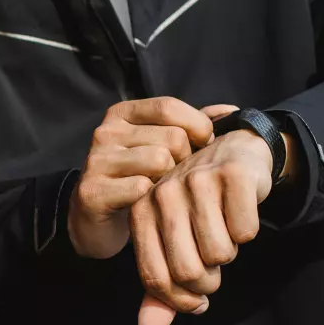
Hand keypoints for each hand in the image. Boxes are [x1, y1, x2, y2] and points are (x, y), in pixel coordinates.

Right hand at [69, 99, 215, 258]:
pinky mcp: (92, 190)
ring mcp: (96, 161)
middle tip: (176, 176)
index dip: (197, 126)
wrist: (95, 217)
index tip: (203, 146)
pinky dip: (151, 200)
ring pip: (159, 161)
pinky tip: (146, 204)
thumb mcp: (162, 145)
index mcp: (121, 114)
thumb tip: (231, 111)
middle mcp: (105, 132)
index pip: (168, 107)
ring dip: (168, 181)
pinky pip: (141, 189)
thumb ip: (193, 126)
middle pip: (170, 137)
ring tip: (161, 189)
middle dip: (184, 160)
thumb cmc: (138, 176)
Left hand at [131, 126, 273, 324]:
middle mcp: (161, 194)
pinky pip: (246, 231)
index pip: (155, 278)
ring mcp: (195, 181)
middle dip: (208, 282)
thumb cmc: (198, 209)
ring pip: (220, 253)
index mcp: (140, 214)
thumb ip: (161, 292)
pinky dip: (248, 231)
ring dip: (229, 254)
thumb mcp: (174, 247)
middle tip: (213, 266)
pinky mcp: (232, 175)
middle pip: (188, 271)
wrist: (234, 156)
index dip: (181, 301)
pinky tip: (239, 213)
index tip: (197, 301)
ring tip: (223, 233)